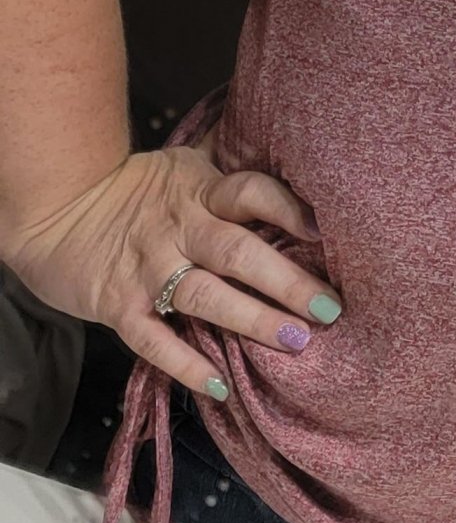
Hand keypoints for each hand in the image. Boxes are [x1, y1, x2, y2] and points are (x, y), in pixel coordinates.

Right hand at [2, 130, 339, 399]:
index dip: (286, 208)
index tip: (324, 230)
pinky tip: (220, 385)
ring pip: (205, 296)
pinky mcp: (120, 306)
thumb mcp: (184, 164)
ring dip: (252, 319)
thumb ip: (229, 163)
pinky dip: (185, 364)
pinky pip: (155, 340)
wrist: (57, 211)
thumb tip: (283, 137)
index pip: (250, 193)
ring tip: (295, 341)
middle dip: (287, 281)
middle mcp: (180, 228)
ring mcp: (149, 269)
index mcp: (201, 191)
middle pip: (238, 251)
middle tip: (330, 308)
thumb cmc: (135, 188)